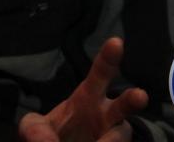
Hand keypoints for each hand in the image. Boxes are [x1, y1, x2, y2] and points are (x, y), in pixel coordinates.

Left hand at [18, 38, 147, 141]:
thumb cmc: (52, 135)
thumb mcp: (35, 127)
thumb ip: (33, 128)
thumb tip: (43, 140)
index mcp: (88, 98)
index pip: (100, 73)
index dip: (108, 58)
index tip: (116, 42)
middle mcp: (106, 117)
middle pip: (123, 106)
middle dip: (132, 99)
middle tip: (140, 96)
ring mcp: (111, 136)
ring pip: (120, 135)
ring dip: (110, 140)